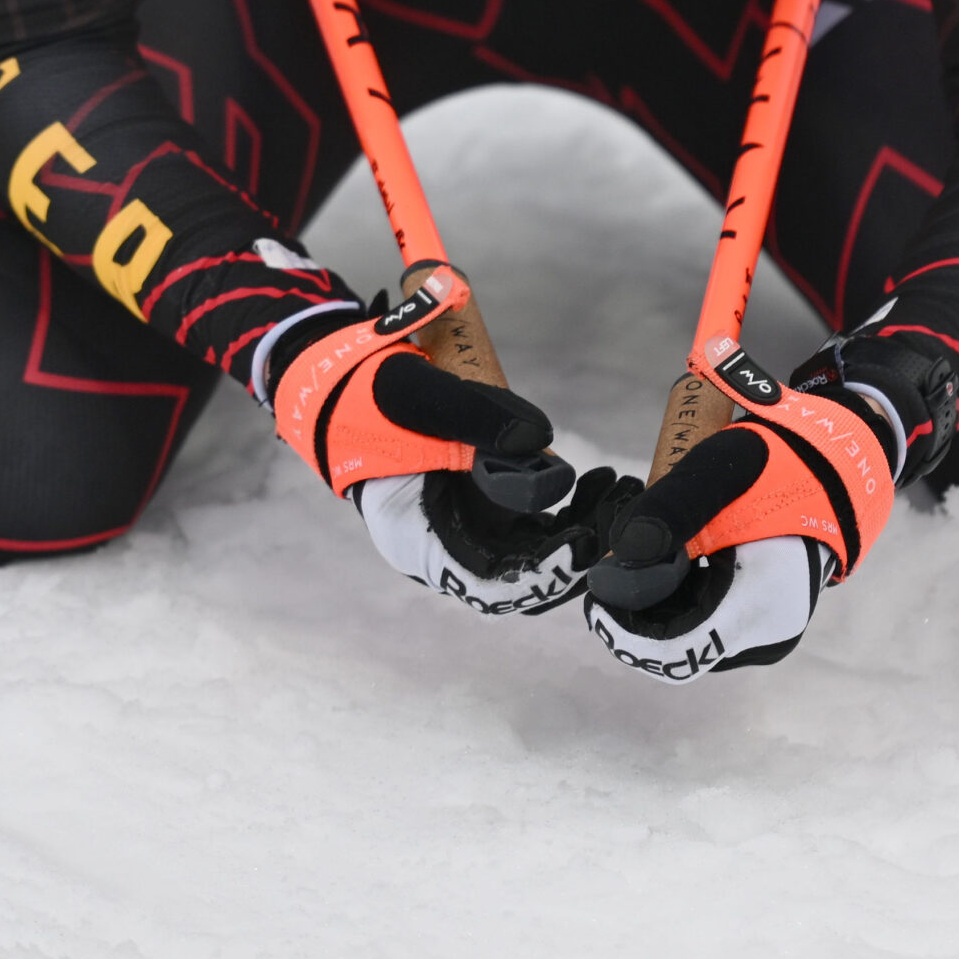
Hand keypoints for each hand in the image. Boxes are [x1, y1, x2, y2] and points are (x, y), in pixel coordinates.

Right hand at [269, 269, 615, 615]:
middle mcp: (447, 543)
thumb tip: (539, 440)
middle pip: (522, 575)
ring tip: (618, 489)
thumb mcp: (414, 392)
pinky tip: (602, 481)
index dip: (537, 577)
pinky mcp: (486, 500)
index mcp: (416, 537)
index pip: (486, 584)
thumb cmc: (366, 388)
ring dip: (583, 530)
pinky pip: (538, 521)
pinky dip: (572, 508)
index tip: (579, 548)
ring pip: (538, 550)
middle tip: (617, 514)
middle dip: (575, 552)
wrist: (340, 373)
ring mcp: (468, 524)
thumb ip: (473, 414)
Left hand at [585, 380, 895, 677]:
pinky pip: (702, 618)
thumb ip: (668, 511)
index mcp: (761, 607)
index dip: (625, 633)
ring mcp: (764, 628)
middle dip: (632, 609)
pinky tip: (662, 553)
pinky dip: (672, 592)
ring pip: (686, 634)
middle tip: (606, 562)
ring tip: (633, 549)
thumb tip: (615, 565)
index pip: (678, 651)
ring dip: (649, 600)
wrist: (843, 461)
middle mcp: (764, 633)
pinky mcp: (758, 614)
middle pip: (677, 645)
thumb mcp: (723, 469)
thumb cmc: (787, 459)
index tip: (593, 597)